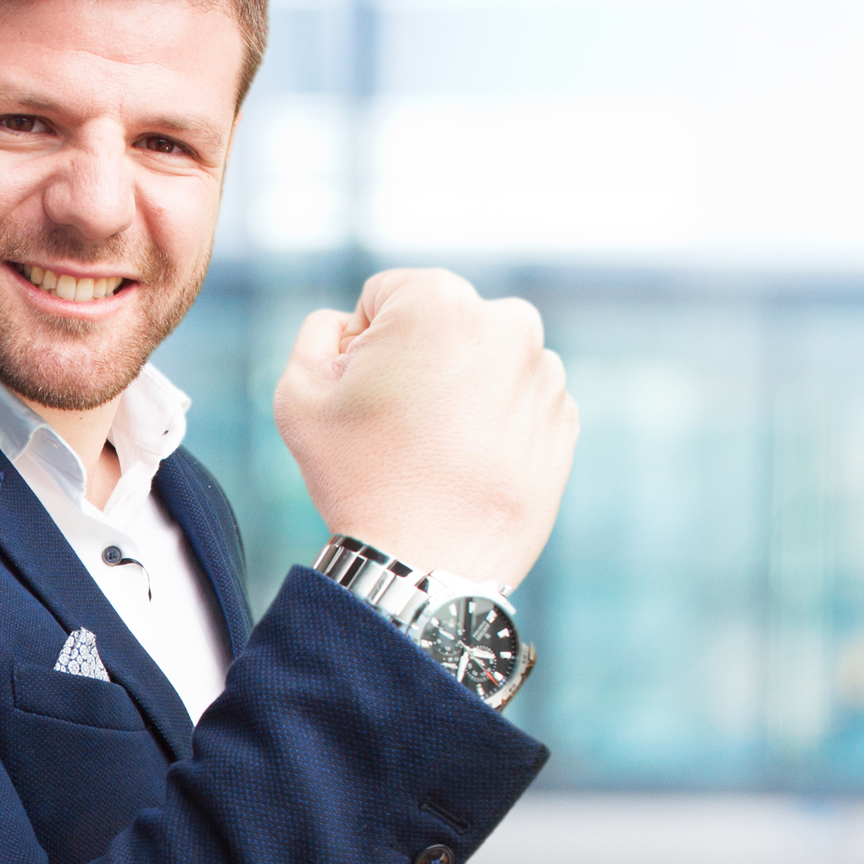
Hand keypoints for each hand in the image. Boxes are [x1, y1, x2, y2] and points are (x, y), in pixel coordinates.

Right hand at [270, 268, 577, 588]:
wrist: (427, 564)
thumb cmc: (359, 477)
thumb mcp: (299, 392)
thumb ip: (317, 333)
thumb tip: (352, 328)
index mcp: (440, 301)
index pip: (385, 299)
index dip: (360, 347)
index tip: (366, 396)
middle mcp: (506, 323)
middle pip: (441, 327)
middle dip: (418, 362)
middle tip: (398, 426)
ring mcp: (543, 374)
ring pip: (482, 364)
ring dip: (459, 393)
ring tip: (434, 451)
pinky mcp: (564, 420)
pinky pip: (515, 404)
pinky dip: (492, 426)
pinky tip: (465, 466)